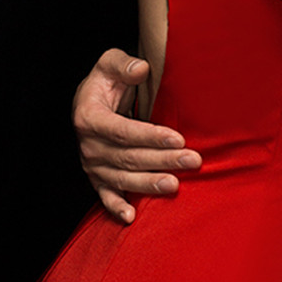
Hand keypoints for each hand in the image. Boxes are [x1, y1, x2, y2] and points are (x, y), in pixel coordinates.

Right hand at [73, 48, 201, 223]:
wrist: (90, 101)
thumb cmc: (106, 81)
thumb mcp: (110, 63)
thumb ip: (123, 65)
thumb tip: (141, 69)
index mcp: (89, 117)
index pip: (123, 131)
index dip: (150, 136)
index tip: (177, 138)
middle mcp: (88, 145)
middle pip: (128, 157)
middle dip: (162, 160)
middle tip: (192, 160)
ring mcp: (92, 165)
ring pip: (123, 178)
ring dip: (149, 184)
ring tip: (176, 185)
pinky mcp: (97, 178)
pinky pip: (106, 196)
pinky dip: (117, 208)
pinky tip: (132, 218)